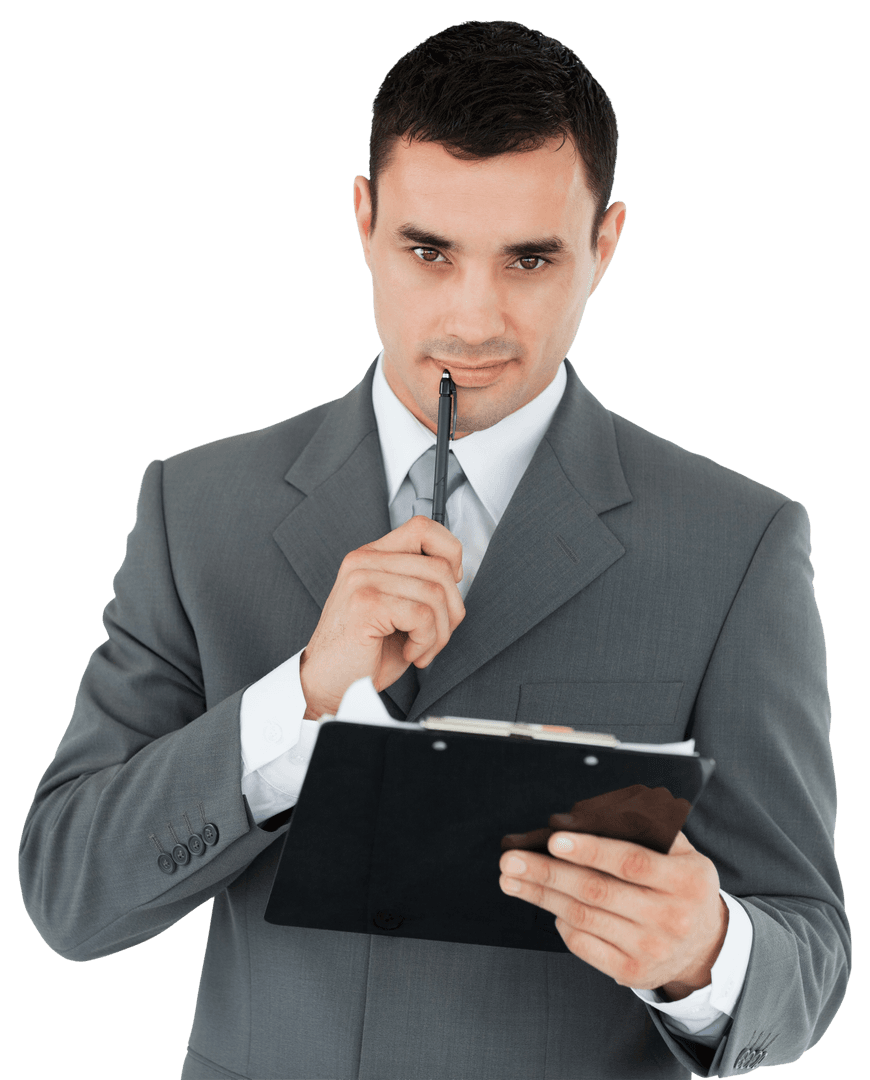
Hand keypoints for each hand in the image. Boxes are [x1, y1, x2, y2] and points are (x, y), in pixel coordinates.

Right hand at [300, 515, 464, 718]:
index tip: (452, 583)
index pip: (422, 527)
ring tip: (420, 649)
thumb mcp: (396, 609)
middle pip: (439, 567)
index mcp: (372, 557)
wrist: (326, 685)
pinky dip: (426, 641)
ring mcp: (363, 580)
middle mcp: (365, 561)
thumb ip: (419, 584)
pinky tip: (410, 653)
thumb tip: (458, 574)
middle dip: (451, 610)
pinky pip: (422, 616)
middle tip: (435, 636)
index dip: (449, 552)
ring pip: (435, 593)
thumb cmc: (364, 652)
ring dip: (439, 632)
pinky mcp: (366, 604)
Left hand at [499, 830, 728, 998]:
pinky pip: (584, 945)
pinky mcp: (633, 973)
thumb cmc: (681, 885)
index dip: (590, 849)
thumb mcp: (680, 850)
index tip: (553, 839)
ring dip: (541, 896)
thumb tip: (579, 817)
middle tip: (511, 860)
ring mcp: (651, 949)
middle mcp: (670, 916)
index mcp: (685, 879)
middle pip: (597, 891)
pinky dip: (561, 923)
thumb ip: (640, 826)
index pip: (630, 861)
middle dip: (548, 873)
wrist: (705, 946)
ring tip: (511, 879)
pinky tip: (547, 904)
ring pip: (584, 918)